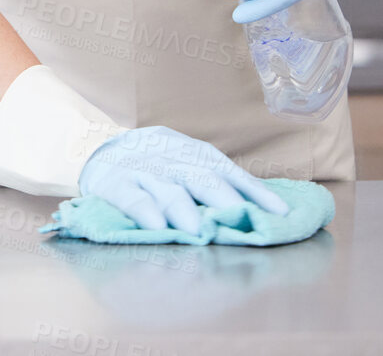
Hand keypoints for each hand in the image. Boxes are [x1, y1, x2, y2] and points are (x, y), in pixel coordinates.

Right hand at [76, 125, 288, 232]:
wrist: (101, 153)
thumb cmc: (156, 167)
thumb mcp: (186, 164)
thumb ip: (216, 183)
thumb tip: (265, 209)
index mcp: (191, 153)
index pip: (227, 170)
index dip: (253, 190)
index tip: (281, 212)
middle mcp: (169, 157)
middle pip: (201, 177)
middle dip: (224, 199)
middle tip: (242, 220)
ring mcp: (141, 169)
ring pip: (167, 188)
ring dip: (183, 209)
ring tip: (197, 230)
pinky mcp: (113, 183)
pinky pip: (131, 197)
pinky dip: (145, 210)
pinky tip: (157, 226)